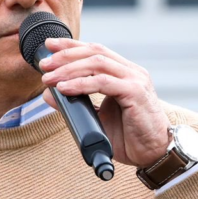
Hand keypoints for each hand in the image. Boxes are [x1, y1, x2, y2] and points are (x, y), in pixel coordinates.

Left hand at [39, 38, 170, 167]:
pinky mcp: (135, 92)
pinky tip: (65, 88)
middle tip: (44, 65)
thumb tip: (49, 94)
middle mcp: (131, 72)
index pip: (96, 50)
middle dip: (66, 55)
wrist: (153, 153)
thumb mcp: (96, 118)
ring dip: (69, 69)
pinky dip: (81, 83)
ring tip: (49, 78)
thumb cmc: (129, 136)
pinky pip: (103, 82)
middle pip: (95, 52)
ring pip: (97, 63)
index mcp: (124, 73)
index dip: (71, 45)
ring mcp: (135, 80)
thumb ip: (75, 104)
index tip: (49, 45)